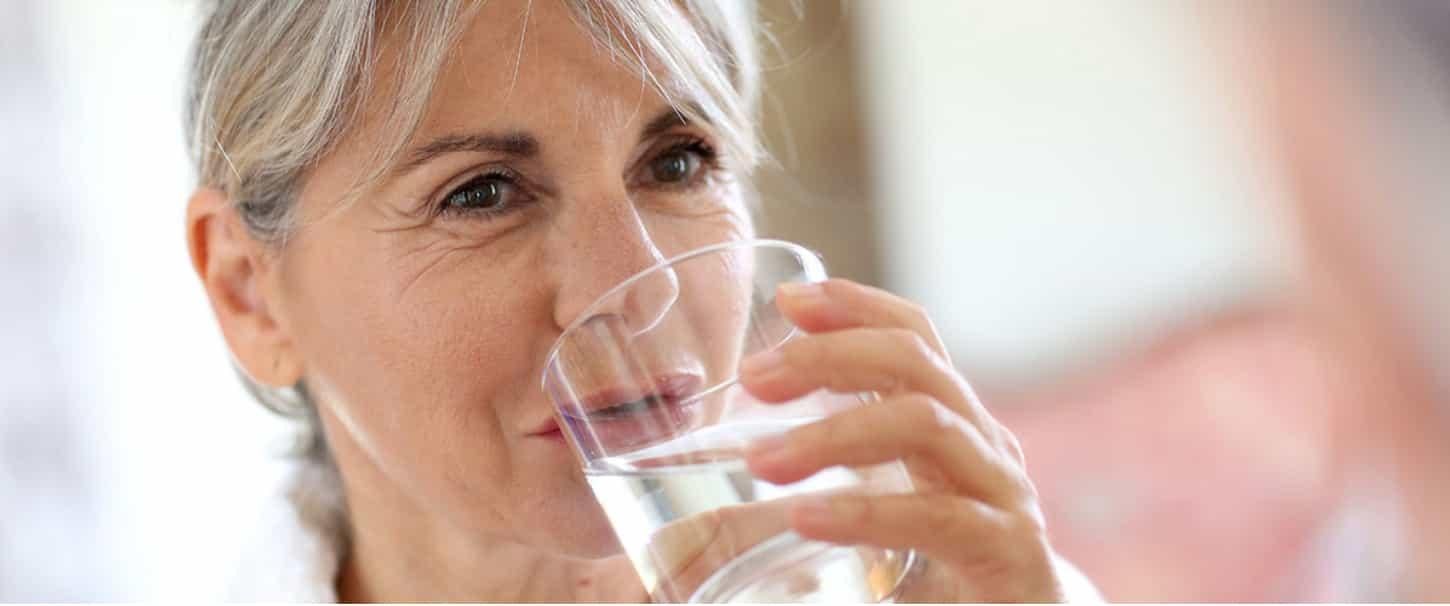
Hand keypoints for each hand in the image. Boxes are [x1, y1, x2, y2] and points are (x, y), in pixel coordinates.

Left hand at [739, 278, 1073, 601]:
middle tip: (754, 379)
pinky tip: (807, 518)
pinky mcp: (1009, 554)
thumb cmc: (945, 573)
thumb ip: (821, 495)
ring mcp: (1002, 497)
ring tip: (764, 461)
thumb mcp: (886, 515)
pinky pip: (940, 516)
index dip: (856, 306)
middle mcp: (983, 448)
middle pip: (916, 363)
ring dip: (836, 433)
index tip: (789, 299)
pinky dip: (867, 511)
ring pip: (926, 424)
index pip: (913, 338)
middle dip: (830, 356)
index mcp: (951, 426)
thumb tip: (700, 509)